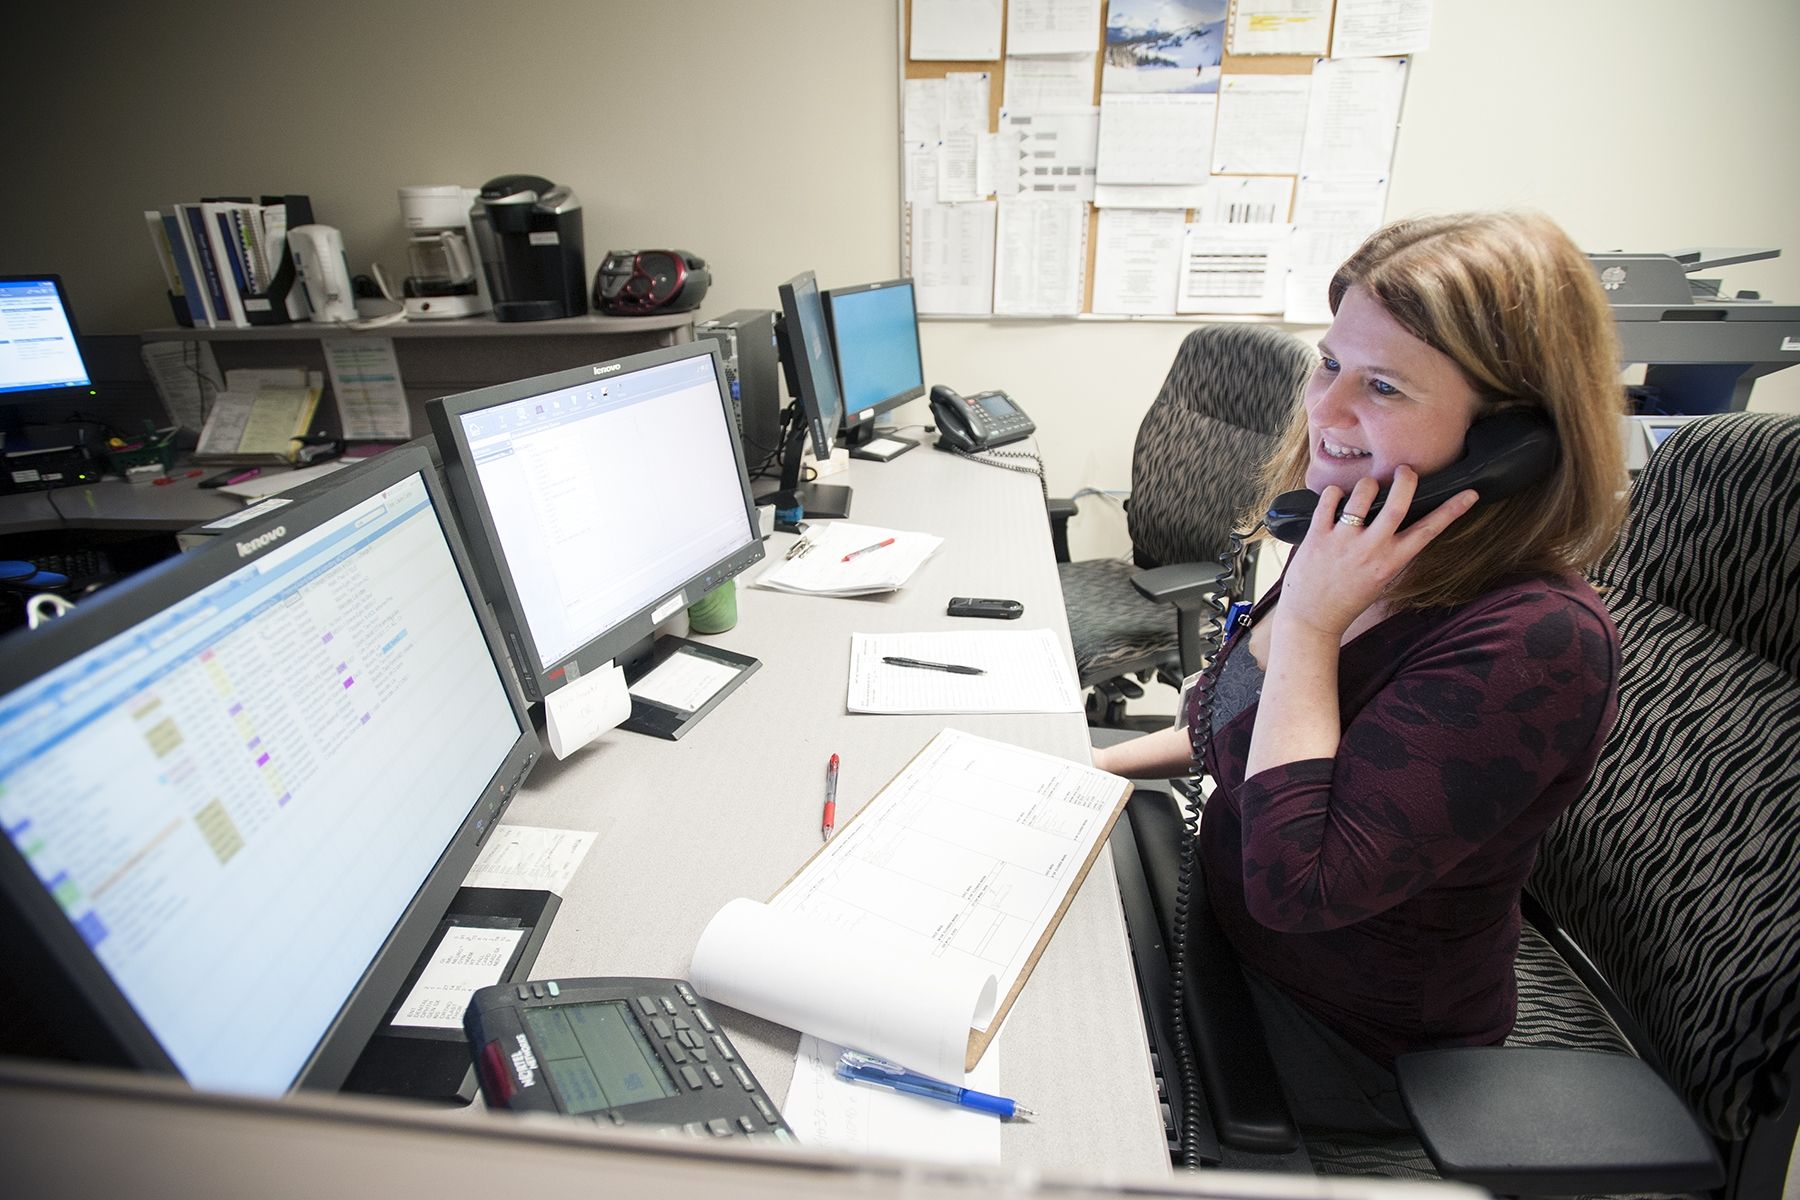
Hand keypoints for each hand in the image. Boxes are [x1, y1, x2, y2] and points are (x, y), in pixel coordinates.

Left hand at [1276, 467, 1477, 641]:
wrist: (1312, 619)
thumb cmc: (1349, 597)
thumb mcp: (1381, 578)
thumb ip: (1392, 551)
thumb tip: (1404, 519)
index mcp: (1391, 562)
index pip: (1428, 531)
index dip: (1452, 510)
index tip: (1470, 493)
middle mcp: (1370, 550)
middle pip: (1398, 505)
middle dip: (1406, 480)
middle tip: (1405, 470)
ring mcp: (1343, 542)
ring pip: (1361, 495)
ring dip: (1367, 484)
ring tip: (1366, 488)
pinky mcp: (1317, 536)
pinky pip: (1328, 500)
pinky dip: (1334, 492)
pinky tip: (1337, 497)